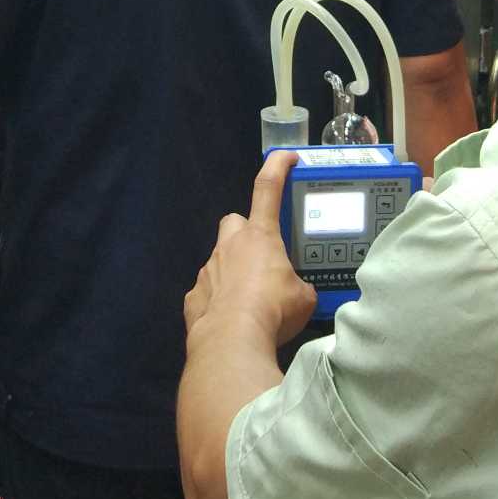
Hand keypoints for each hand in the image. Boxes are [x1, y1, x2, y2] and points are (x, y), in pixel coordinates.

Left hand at [184, 148, 315, 350]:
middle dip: (246, 233)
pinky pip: (208, 292)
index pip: (268, 188)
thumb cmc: (273, 311)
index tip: (287, 157)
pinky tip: (231, 320)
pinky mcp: (193, 296)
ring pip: (220, 259)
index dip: (277, 167)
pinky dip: (219, 301)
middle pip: (234, 222)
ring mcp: (207, 270)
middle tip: (262, 255)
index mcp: (260, 236)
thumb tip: (298, 294)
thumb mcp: (304, 298)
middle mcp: (230, 245)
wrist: (231, 341)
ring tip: (251, 299)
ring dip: (234, 272)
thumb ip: (300, 287)